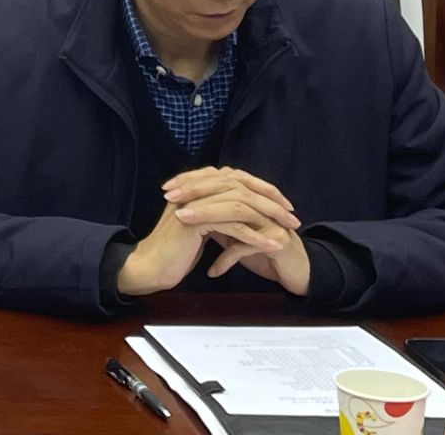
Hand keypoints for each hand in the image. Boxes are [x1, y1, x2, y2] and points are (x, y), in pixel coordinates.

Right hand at [118, 166, 300, 295]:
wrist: (151, 267)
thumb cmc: (175, 251)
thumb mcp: (199, 227)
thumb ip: (213, 214)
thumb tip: (238, 210)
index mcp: (194, 188)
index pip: (235, 178)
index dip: (261, 188)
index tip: (284, 203)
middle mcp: (193, 190)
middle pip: (240, 186)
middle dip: (271, 201)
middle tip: (293, 216)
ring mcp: (192, 204)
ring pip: (239, 204)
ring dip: (268, 217)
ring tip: (288, 231)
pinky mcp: (194, 222)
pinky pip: (232, 226)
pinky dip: (255, 236)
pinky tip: (272, 245)